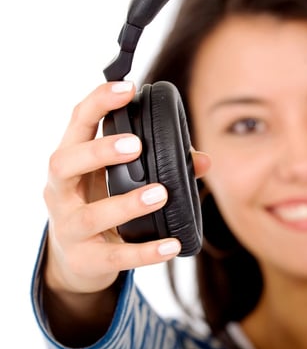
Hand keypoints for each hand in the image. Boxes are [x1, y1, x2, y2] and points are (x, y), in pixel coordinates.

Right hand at [43, 81, 210, 294]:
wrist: (76, 261)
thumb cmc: (101, 204)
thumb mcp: (119, 180)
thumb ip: (161, 165)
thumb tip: (203, 161)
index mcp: (71, 161)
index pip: (77, 123)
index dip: (99, 102)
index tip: (127, 88)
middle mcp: (60, 191)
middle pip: (64, 163)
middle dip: (99, 151)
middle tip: (137, 144)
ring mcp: (68, 227)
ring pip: (91, 215)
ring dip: (127, 203)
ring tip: (161, 193)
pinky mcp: (85, 259)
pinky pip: (115, 257)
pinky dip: (145, 252)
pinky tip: (171, 246)